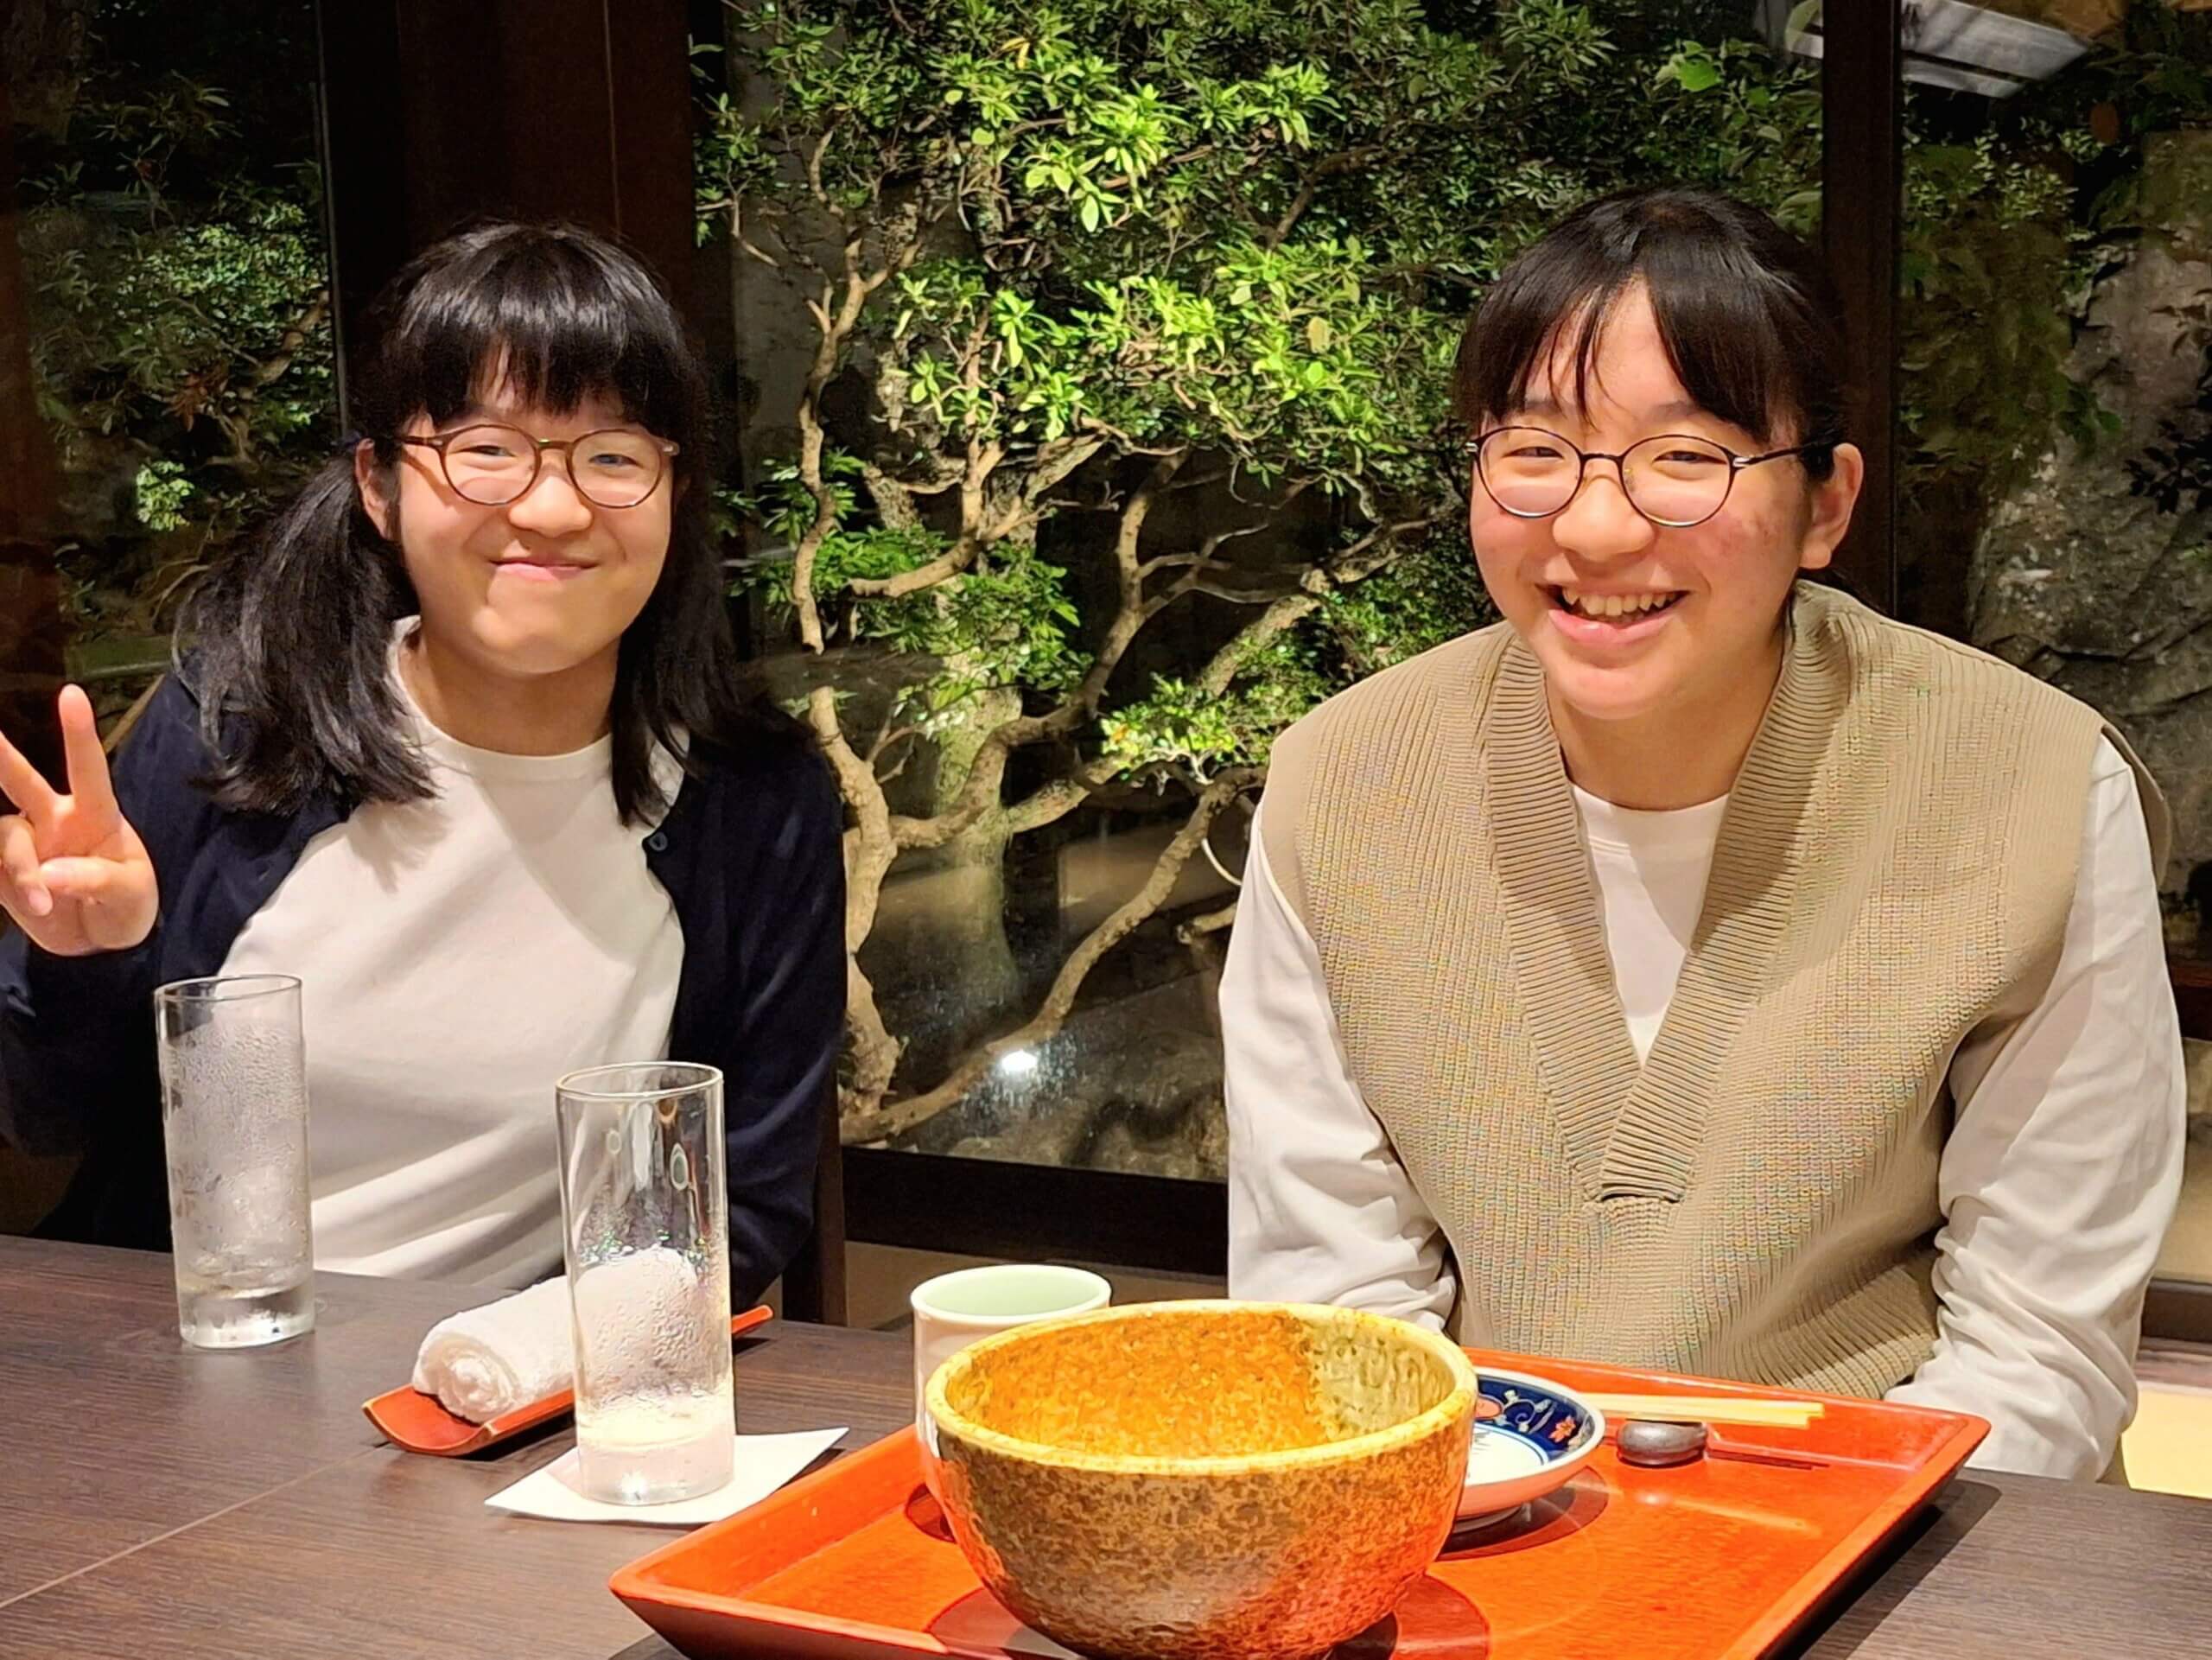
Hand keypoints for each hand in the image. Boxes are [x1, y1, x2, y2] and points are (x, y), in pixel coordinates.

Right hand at [0, 686, 157, 955]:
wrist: (101, 943)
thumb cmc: (127, 905)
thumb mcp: (129, 895)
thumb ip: (95, 881)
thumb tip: (50, 876)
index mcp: (96, 816)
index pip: (88, 769)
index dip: (78, 733)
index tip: (72, 694)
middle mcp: (55, 821)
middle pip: (21, 780)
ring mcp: (27, 844)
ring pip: (5, 837)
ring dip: (18, 870)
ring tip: (43, 905)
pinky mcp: (2, 874)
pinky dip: (3, 882)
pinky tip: (19, 897)